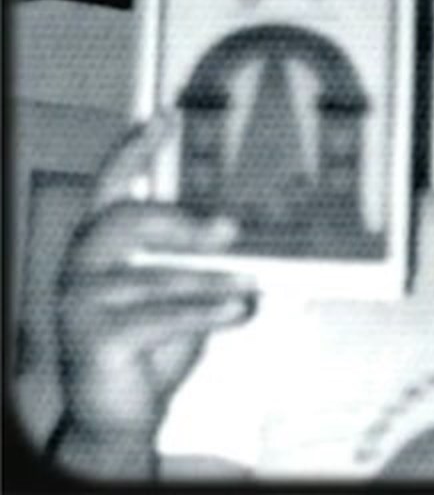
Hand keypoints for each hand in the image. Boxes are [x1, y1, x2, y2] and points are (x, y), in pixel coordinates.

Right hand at [52, 115, 257, 478]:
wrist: (122, 416)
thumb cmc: (153, 348)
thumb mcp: (183, 294)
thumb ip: (202, 262)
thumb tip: (256, 234)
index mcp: (100, 247)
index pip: (111, 186)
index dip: (135, 149)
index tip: (166, 116)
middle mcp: (81, 267)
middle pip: (125, 222)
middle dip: (180, 221)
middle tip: (230, 229)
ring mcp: (78, 303)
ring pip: (151, 277)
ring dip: (208, 280)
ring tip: (251, 284)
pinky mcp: (91, 338)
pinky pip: (158, 316)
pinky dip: (205, 311)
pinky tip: (240, 310)